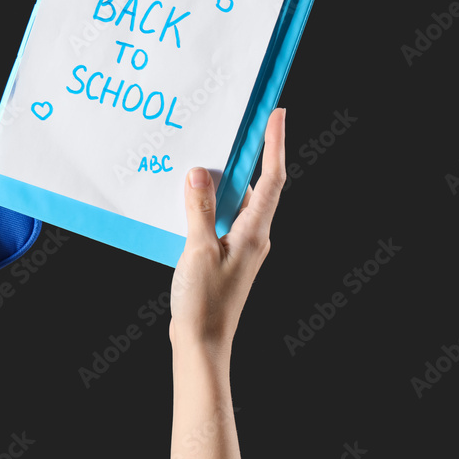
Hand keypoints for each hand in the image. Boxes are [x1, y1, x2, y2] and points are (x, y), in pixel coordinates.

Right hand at [170, 108, 285, 350]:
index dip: (275, 144)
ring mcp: (239, 247)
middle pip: (252, 186)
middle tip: (224, 130)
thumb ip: (199, 207)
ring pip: (232, 203)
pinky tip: (182, 201)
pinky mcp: (223, 256)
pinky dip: (204, 206)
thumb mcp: (198, 249)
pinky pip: (217, 220)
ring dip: (216, 183)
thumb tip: (200, 171)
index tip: (276, 115)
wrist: (202, 343)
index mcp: (254, 232)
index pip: (272, 178)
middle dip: (240, 157)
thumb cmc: (204, 302)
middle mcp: (253, 236)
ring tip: (194, 162)